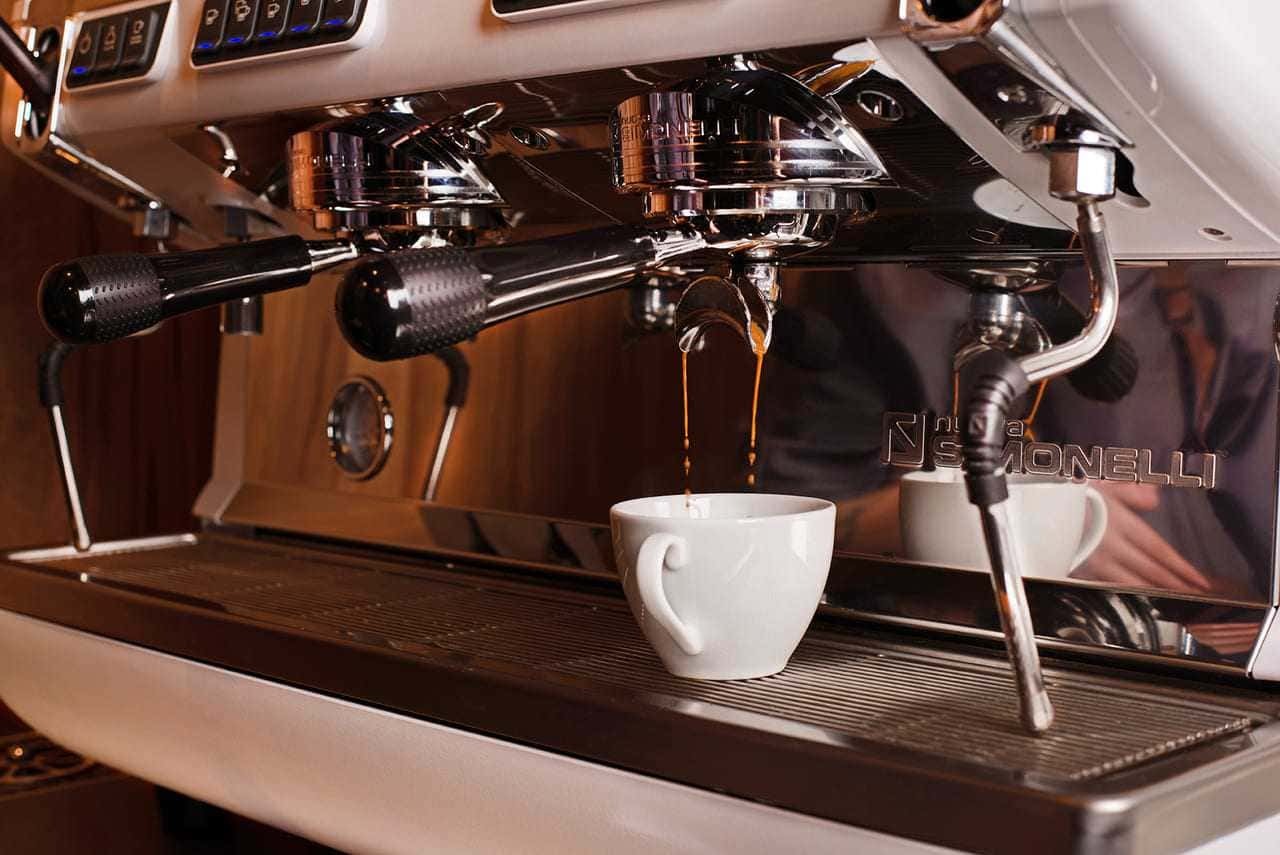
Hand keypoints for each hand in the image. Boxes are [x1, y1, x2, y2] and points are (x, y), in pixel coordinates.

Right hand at [1071, 482, 1212, 592]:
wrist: (1027, 508)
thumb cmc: (1062, 493)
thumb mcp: (1099, 480)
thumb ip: (1129, 489)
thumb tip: (1153, 497)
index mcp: (1117, 520)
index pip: (1157, 548)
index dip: (1180, 565)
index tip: (1198, 578)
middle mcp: (1107, 542)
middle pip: (1148, 568)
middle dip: (1174, 582)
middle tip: (1194, 594)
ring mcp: (1091, 558)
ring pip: (1129, 581)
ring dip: (1153, 592)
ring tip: (1172, 600)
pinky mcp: (1076, 569)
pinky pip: (1105, 585)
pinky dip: (1123, 593)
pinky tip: (1134, 598)